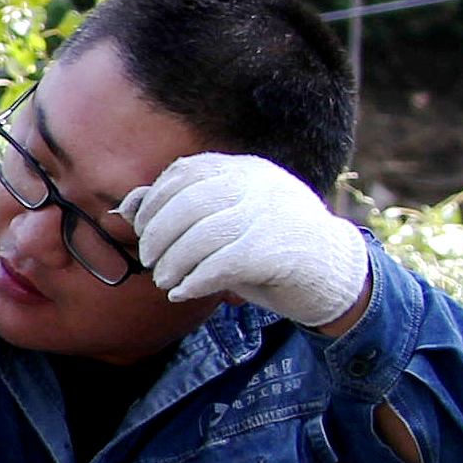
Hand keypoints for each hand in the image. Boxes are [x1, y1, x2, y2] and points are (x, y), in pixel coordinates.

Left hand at [124, 150, 369, 329]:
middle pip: (186, 204)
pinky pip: (219, 264)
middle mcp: (257, 184)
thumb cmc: (270, 246)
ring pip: (199, 236)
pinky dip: (193, 282)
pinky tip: (183, 293)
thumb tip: (126, 206)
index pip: (184, 172)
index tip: (141, 230)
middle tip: (151, 261)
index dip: (154, 202)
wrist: (336, 272)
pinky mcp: (274, 250)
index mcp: (244, 169)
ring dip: (172, 263)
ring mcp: (268, 214)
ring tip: (165, 281)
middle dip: (157, 236)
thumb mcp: (227, 220)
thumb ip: (182, 209)